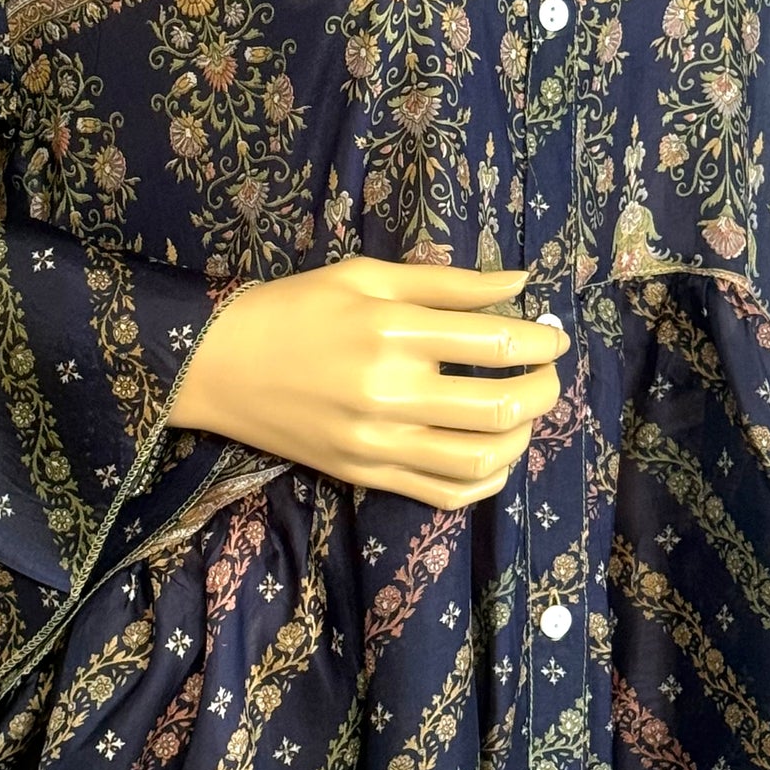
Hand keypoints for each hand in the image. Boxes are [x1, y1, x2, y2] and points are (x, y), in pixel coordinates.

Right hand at [166, 257, 567, 507]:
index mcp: (392, 331)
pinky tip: (492, 454)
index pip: (497, 342)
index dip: (541, 341)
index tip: (551, 336)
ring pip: (484, 458)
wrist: (217, 365)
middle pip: (503, 405)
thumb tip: (521, 282)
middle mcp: (391, 391)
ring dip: (523, 435)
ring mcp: (379, 442)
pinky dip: (486, 479)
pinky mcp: (366, 474)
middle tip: (546, 371)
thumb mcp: (366, 276)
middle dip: (545, 388)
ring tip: (523, 412)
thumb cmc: (294, 307)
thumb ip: (447, 281)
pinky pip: (446, 493)